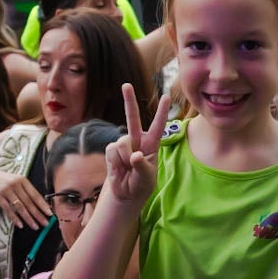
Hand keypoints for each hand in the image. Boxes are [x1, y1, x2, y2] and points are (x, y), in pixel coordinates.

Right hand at [0, 168, 50, 229]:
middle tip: (45, 223)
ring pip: (20, 207)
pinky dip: (15, 218)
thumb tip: (39, 204)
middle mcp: (15, 184)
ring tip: (35, 226)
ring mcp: (6, 190)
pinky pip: (8, 209)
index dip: (43, 205)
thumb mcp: (15, 181)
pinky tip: (20, 225)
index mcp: (22, 180)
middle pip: (29, 202)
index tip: (50, 214)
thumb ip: (25, 190)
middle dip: (38, 214)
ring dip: (29, 218)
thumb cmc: (2, 181)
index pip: (35, 194)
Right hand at [104, 83, 170, 202]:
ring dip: (124, 159)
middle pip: (133, 117)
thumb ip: (142, 166)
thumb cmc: (141, 185)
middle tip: (126, 85)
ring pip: (122, 142)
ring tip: (127, 169)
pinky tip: (118, 168)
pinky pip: (112, 150)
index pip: (157, 125)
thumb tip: (135, 155)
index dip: (161, 112)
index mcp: (151, 144)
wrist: (126, 194)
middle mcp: (137, 140)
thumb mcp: (147, 178)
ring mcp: (123, 144)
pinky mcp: (111, 150)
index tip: (166, 96)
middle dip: (128, 101)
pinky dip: (115, 161)